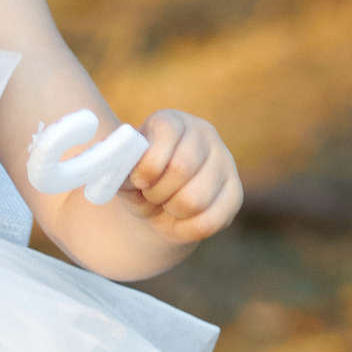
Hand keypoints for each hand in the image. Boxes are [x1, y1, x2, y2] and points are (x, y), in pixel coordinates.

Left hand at [126, 109, 241, 243]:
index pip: (166, 133)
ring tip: (166, 205)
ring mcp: (224, 162)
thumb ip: (117, 163)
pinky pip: (210, 221)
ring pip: (195, 199)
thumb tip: (117, 159)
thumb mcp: (120, 171)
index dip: (148, 164)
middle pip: (181, 168)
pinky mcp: (235, 192)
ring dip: (171, 211)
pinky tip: (179, 221)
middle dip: (157, 192)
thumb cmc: (136, 183)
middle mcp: (204, 133)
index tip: (138, 181)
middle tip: (151, 195)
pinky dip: (185, 229)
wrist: (156, 206)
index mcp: (172, 122)